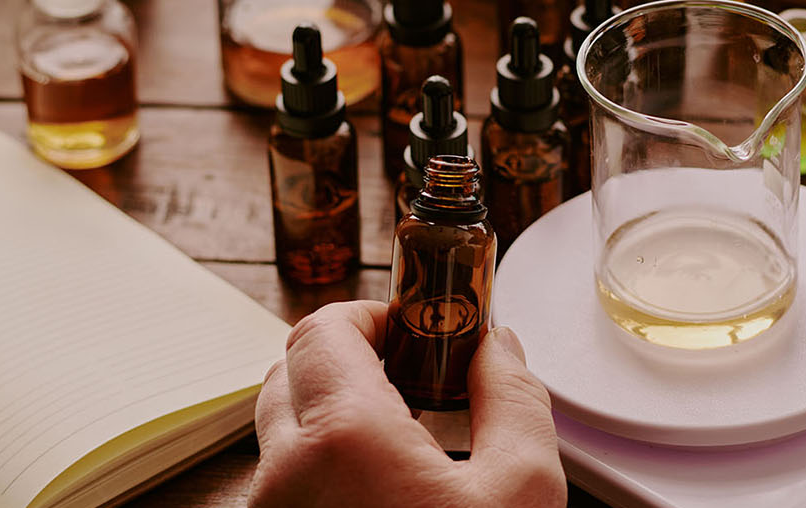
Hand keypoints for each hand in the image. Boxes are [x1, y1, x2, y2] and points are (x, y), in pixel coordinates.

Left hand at [250, 301, 565, 507]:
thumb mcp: (523, 491)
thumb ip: (514, 402)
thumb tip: (500, 350)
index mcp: (342, 439)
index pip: (322, 328)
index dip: (371, 316)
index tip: (417, 330)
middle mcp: (285, 474)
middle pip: (291, 370)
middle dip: (349, 357)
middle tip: (414, 375)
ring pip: (283, 428)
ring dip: (332, 410)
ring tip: (403, 434)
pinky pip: (285, 478)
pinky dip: (322, 461)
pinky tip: (383, 484)